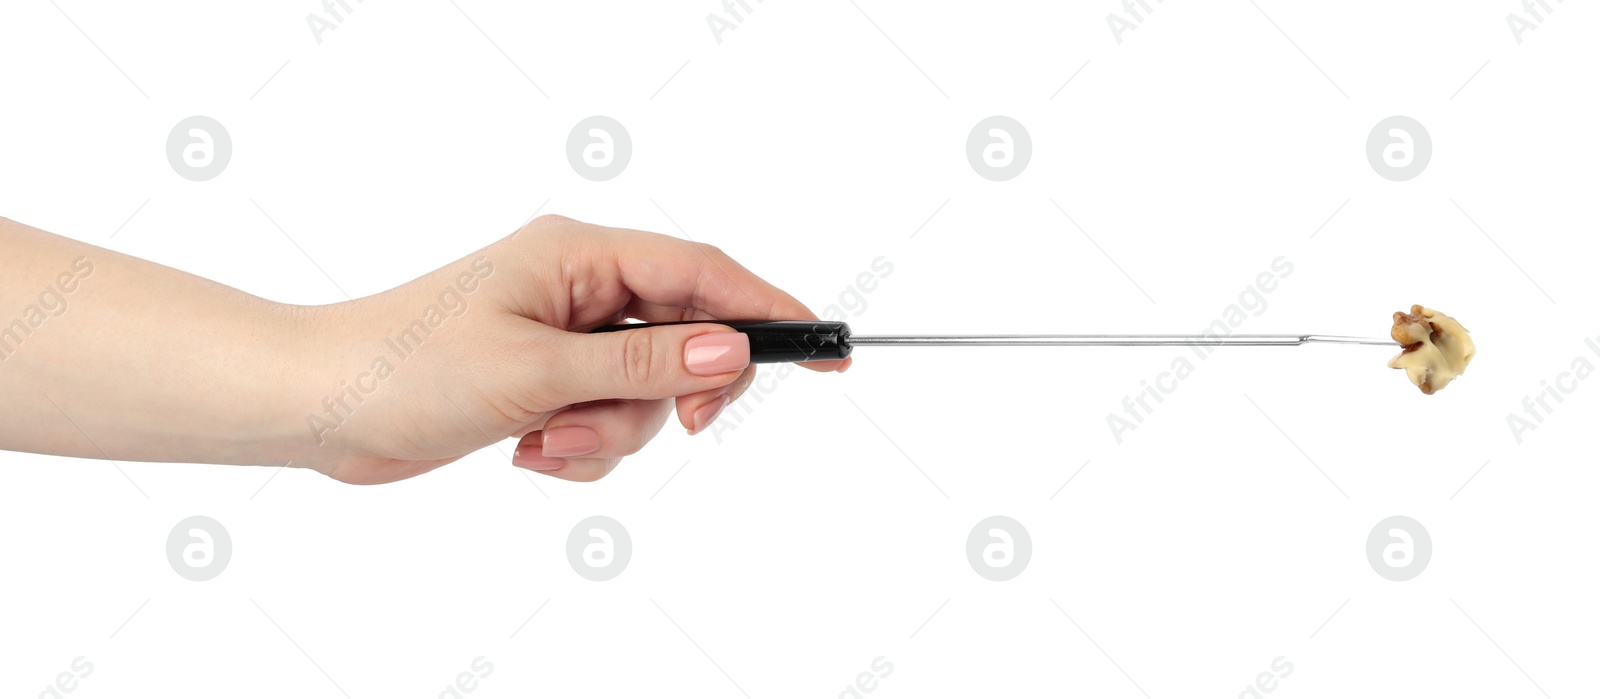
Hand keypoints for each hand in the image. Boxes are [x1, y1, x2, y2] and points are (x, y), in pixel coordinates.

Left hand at [290, 215, 847, 483]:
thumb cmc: (406, 367)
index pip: (703, 273)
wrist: (318, 405)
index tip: (827, 347)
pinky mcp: (545, 384)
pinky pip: (604, 423)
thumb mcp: (537, 370)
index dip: (769, 310)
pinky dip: (576, 449)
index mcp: (581, 255)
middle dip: (666, 398)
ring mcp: (563, 338)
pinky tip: (524, 451)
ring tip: (543, 442)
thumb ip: (642, 363)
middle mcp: (579, 288)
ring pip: (644, 395)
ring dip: (606, 434)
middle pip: (682, 341)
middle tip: (675, 431)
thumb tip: (727, 351)